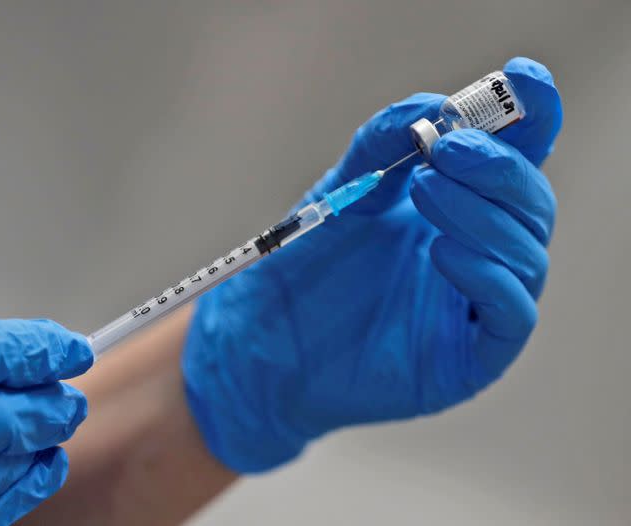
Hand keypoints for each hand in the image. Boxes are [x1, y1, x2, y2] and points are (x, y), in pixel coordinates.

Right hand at [0, 318, 92, 524]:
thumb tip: (53, 354)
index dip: (43, 351)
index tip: (77, 351)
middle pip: (6, 416)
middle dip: (53, 404)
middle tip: (71, 399)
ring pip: (9, 463)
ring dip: (42, 441)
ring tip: (53, 425)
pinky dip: (33, 482)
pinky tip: (48, 462)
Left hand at [183, 57, 562, 471]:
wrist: (265, 340)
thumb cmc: (306, 269)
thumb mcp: (344, 192)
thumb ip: (383, 146)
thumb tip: (429, 108)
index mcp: (457, 207)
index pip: (515, 159)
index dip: (531, 118)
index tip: (521, 79)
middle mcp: (478, 252)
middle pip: (529, 203)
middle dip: (496, 168)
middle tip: (446, 149)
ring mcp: (475, 305)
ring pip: (524, 253)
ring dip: (482, 213)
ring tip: (426, 189)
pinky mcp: (471, 356)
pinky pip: (509, 314)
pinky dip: (487, 276)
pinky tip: (441, 251)